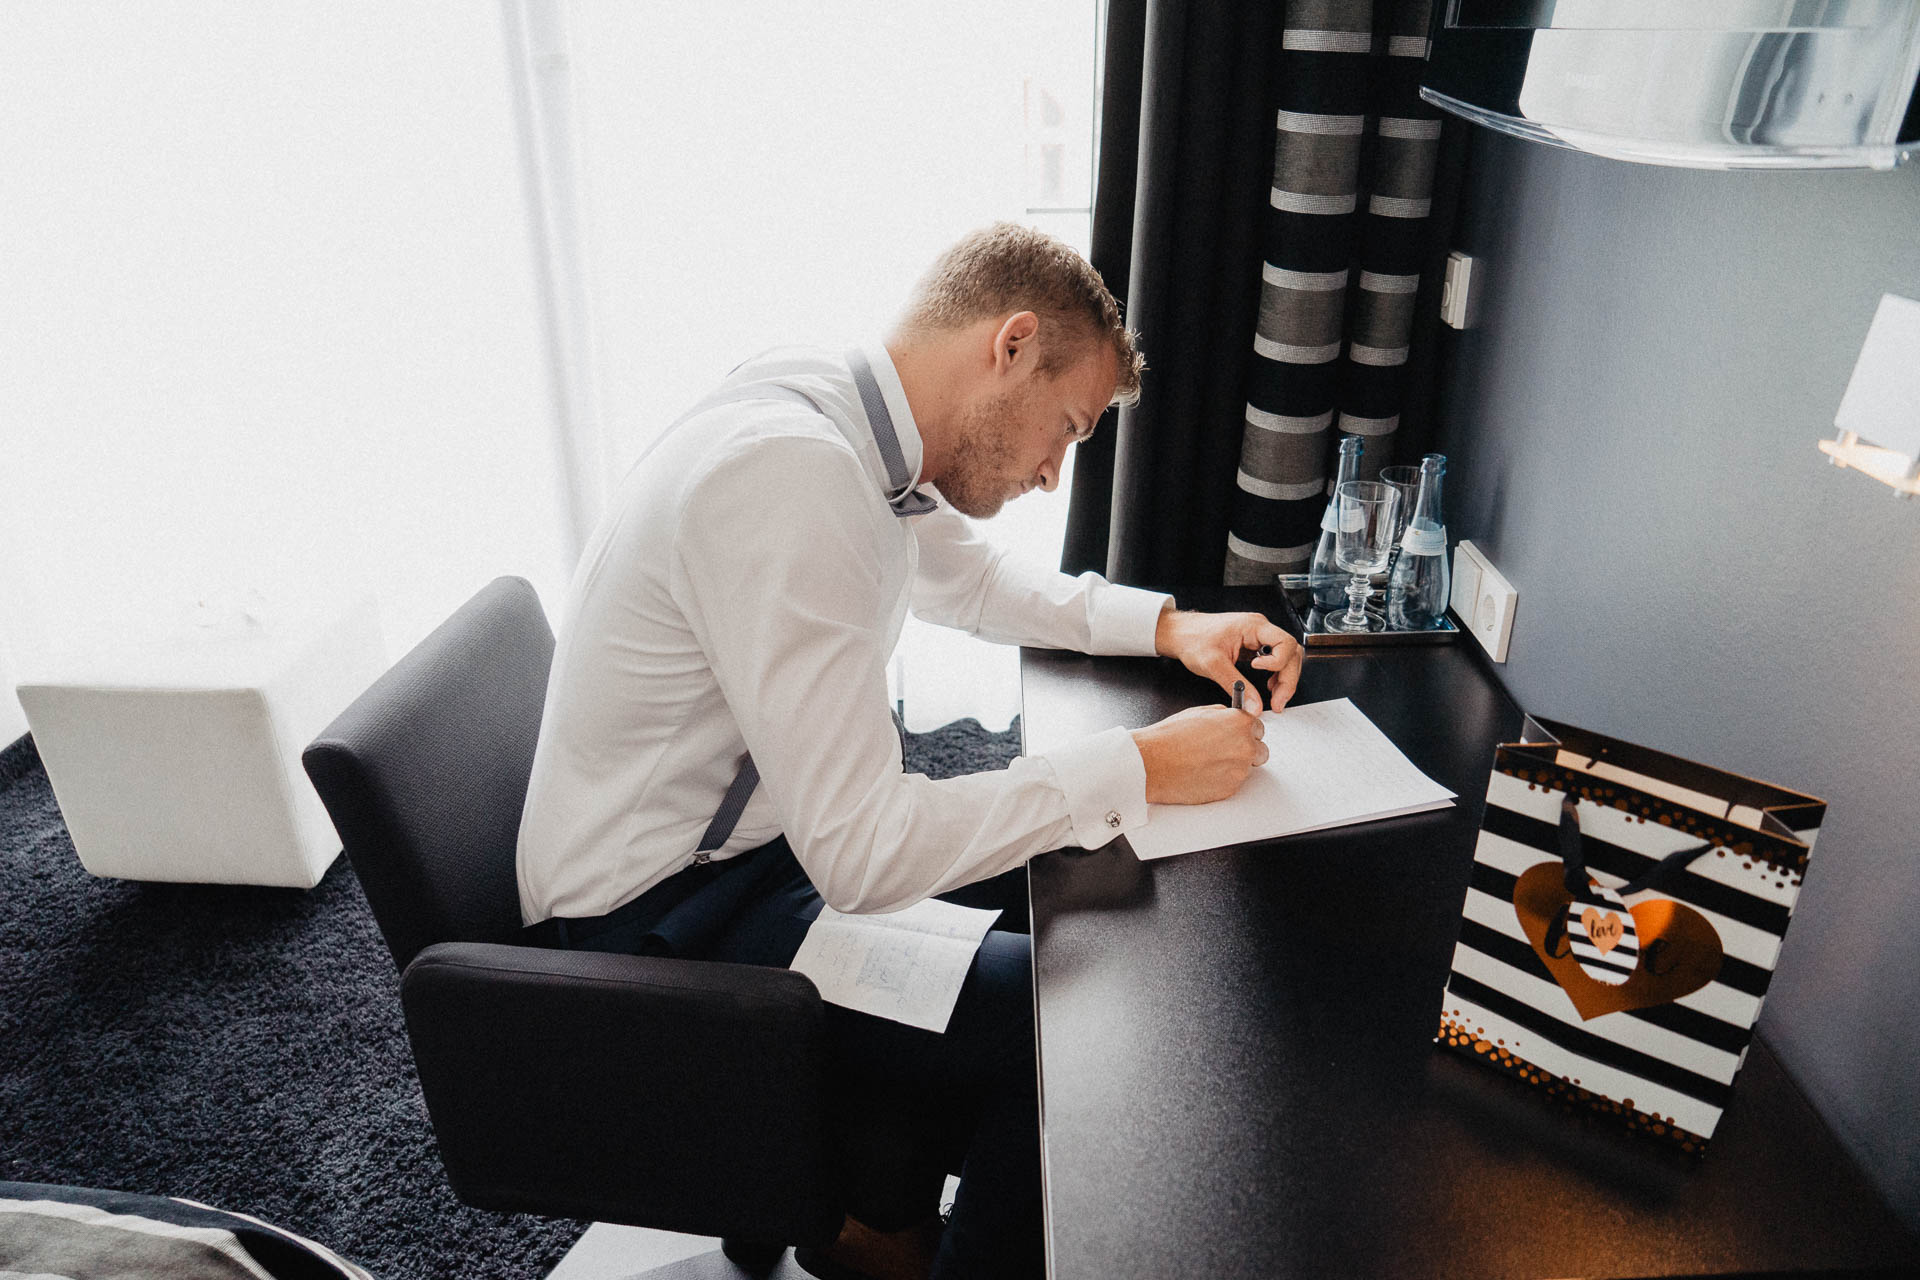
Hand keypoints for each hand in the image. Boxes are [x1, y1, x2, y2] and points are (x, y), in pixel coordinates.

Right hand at [1130, 706, 1267, 804]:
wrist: (1153, 764)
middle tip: (1225, 751)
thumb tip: (1232, 718)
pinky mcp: (1230, 789)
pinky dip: (1222, 780)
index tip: (1239, 735)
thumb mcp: (1199, 713)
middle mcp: (1245, 746)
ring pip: (1247, 769)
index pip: (1259, 728)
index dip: (1246, 732)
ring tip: (1208, 762)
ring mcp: (1239, 770)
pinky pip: (1233, 783)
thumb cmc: (1170, 737)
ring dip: (1234, 766)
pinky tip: (1203, 773)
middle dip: (1247, 751)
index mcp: (1240, 723)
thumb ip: (1223, 716)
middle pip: (1260, 751)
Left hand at [1153, 606, 1302, 713]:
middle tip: (1278, 702)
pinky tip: (1269, 687)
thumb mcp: (1213, 665)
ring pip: (1286, 658)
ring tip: (1275, 698)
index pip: (1286, 643)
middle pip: (1291, 653)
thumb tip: (1254, 705)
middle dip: (1287, 679)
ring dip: (1284, 679)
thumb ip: (1236, 686)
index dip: (1278, 662)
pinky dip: (1276, 675)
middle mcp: (1260, 629)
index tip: (1258, 671)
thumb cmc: (1193, 638)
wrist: (1180, 634)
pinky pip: (1275, 660)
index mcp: (1254, 626)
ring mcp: (1259, 637)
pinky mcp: (1254, 646)